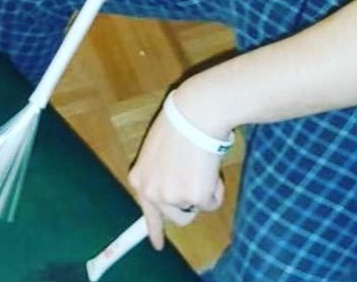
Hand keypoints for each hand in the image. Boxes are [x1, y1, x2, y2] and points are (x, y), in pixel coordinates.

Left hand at [128, 108, 224, 249]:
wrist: (196, 113)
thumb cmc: (180, 120)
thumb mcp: (158, 148)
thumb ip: (161, 170)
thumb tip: (175, 182)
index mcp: (140, 179)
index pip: (147, 211)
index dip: (154, 229)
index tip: (158, 245)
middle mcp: (152, 193)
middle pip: (176, 214)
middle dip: (189, 204)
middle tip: (199, 184)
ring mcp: (173, 198)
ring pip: (195, 208)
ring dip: (203, 192)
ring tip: (203, 165)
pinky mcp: (195, 198)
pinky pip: (212, 203)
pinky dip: (216, 188)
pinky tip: (211, 166)